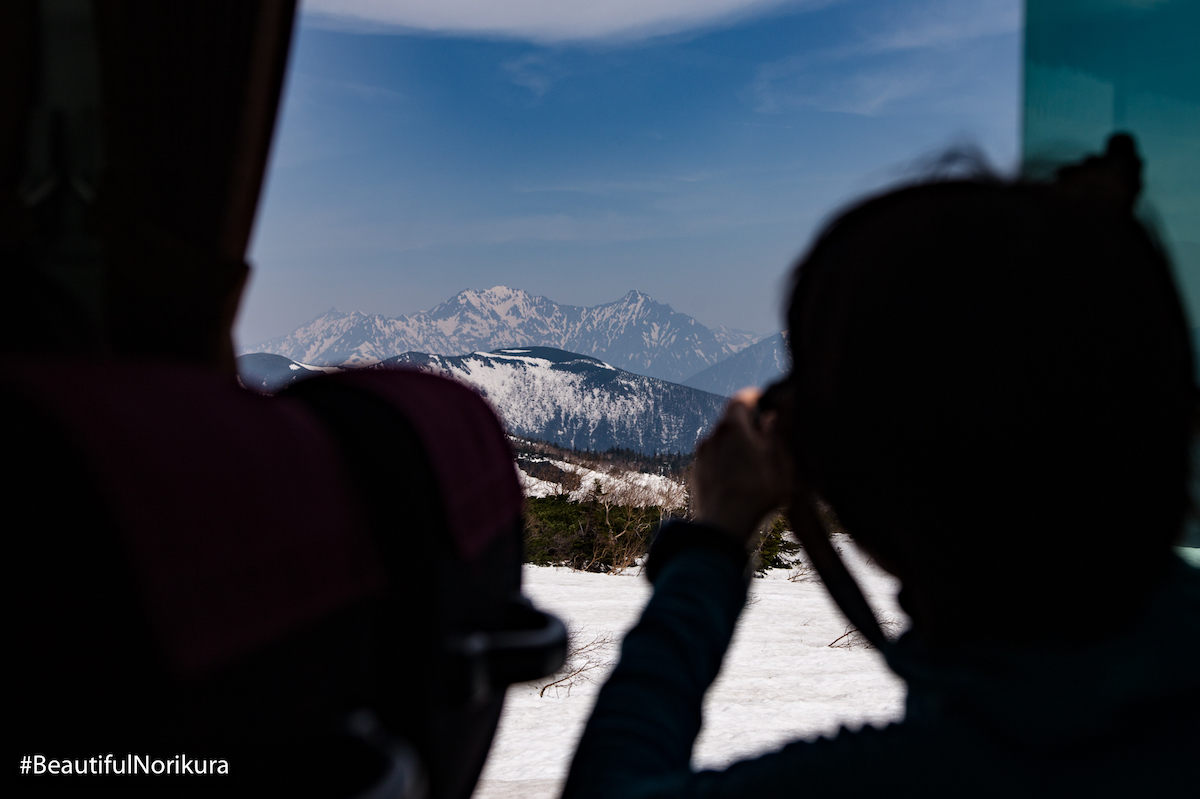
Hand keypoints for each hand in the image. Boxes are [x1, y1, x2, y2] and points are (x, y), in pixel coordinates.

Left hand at [691, 387, 792, 543]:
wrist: (723, 528)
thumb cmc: (757, 494)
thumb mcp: (779, 461)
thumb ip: (777, 432)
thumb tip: (775, 412)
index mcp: (733, 427)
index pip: (742, 398)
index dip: (755, 397)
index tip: (766, 402)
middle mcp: (712, 436)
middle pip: (731, 420)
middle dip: (749, 424)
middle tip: (767, 437)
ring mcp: (701, 455)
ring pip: (722, 440)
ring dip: (738, 444)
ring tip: (756, 464)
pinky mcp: (696, 472)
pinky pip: (714, 458)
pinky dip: (727, 460)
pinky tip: (741, 478)